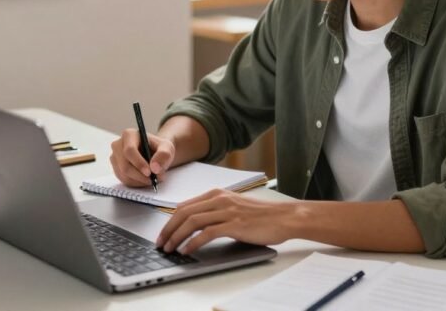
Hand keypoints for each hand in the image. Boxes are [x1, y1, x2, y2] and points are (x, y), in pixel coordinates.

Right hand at [109, 128, 175, 186]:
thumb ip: (164, 155)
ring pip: (124, 175)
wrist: (155, 154)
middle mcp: (118, 145)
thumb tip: (155, 167)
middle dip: (140, 176)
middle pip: (125, 165)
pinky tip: (145, 180)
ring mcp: (115, 157)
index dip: (139, 163)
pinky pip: (124, 180)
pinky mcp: (116, 168)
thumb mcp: (167, 148)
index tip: (149, 172)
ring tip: (152, 179)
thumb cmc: (159, 148)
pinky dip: (136, 183)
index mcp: (129, 135)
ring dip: (139, 181)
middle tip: (153, 180)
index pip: (129, 150)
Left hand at [157, 190, 295, 254]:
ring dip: (177, 236)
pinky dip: (193, 242)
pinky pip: (207, 233)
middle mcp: (219, 199)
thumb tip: (195, 225)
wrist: (284, 217)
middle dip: (168, 229)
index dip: (170, 220)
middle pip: (184, 212)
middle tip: (161, 243)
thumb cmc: (262, 215)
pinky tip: (187, 250)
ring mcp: (227, 211)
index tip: (163, 233)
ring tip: (170, 248)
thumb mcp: (234, 207)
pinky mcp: (234, 224)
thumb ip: (216, 211)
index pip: (185, 205)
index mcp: (217, 194)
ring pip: (192, 221)